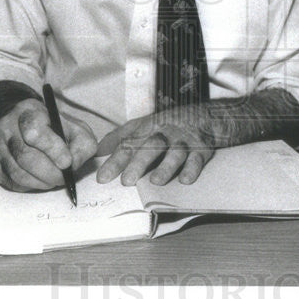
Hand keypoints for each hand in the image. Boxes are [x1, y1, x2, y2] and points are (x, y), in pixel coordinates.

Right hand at [0, 98, 97, 190]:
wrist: (29, 125)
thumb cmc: (57, 128)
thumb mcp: (76, 129)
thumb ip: (81, 145)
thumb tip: (72, 165)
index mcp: (29, 111)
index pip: (35, 132)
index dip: (52, 150)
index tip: (67, 163)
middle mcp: (7, 125)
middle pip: (25, 156)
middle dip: (49, 172)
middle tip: (63, 178)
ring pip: (17, 172)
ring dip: (40, 182)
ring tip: (54, 180)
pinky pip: (10, 181)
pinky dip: (29, 186)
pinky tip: (39, 180)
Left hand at [96, 107, 214, 185]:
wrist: (202, 116)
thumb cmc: (165, 124)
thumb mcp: (141, 125)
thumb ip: (119, 138)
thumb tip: (96, 151)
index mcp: (147, 129)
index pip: (128, 144)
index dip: (115, 161)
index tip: (102, 178)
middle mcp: (165, 134)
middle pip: (151, 146)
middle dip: (138, 163)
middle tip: (127, 181)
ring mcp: (184, 141)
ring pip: (175, 152)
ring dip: (165, 167)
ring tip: (155, 181)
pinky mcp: (202, 149)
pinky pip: (198, 158)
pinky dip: (192, 169)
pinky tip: (185, 180)